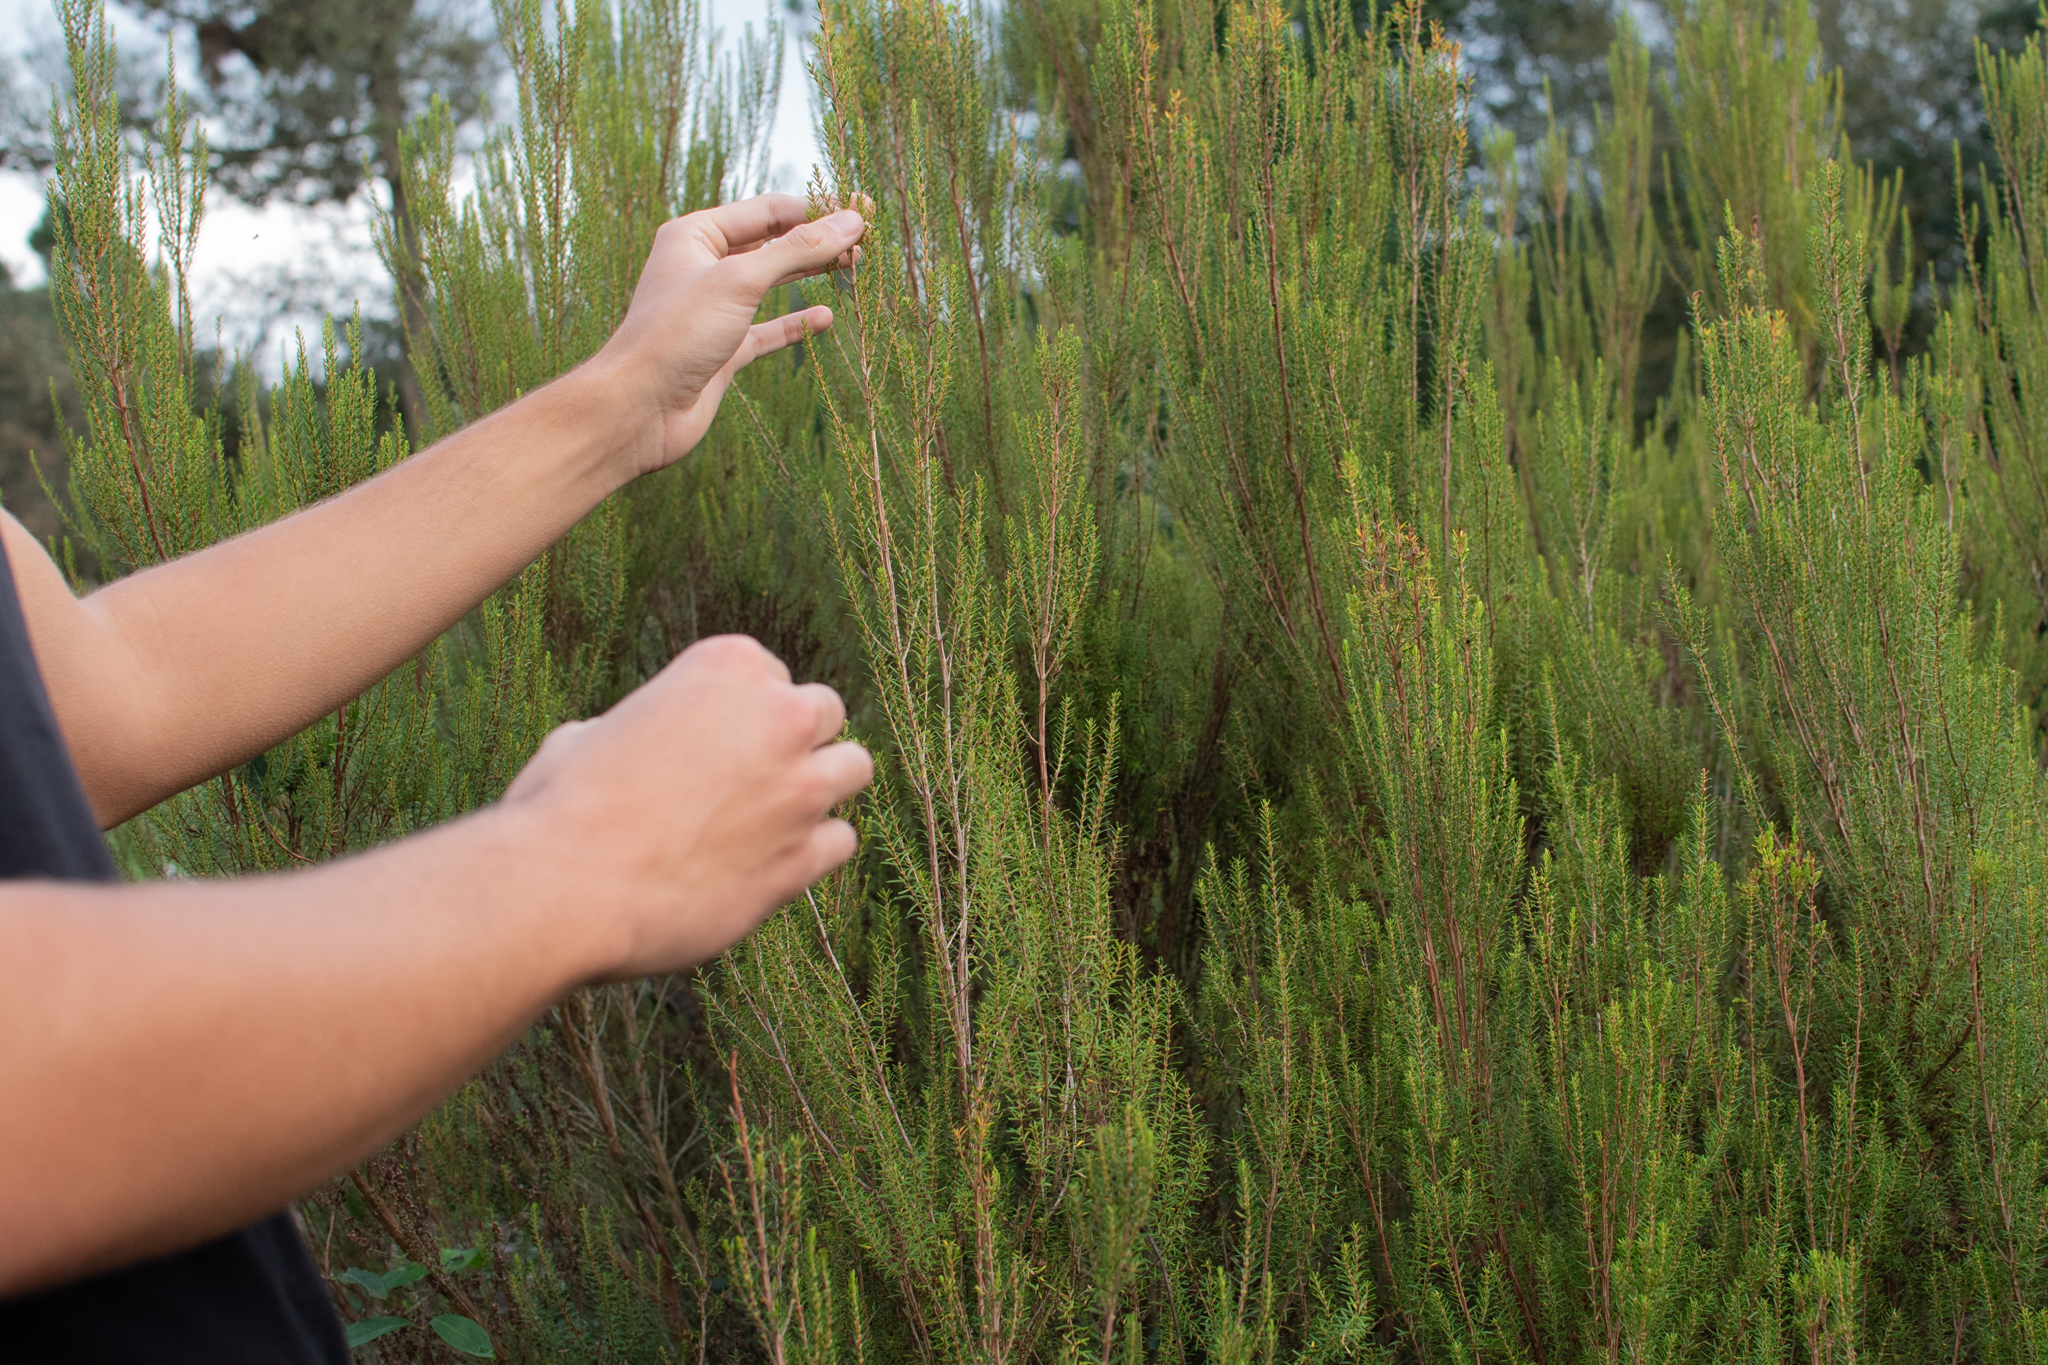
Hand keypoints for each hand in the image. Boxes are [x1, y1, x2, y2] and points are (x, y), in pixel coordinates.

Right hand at [500, 636, 872, 977]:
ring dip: (821, 787)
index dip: (744, 712)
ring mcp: (800, 788)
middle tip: (752, 777)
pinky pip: (841, 841)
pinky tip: (770, 863)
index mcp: (728, 666)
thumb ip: (644, 726)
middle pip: (824, 712)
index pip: (770, 674)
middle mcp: (779, 717)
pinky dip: (813, 851)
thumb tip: (639, 743)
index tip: (715, 741)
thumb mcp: (591, 732)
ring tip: (775, 816)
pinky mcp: (803, 858)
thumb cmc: (561, 806)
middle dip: (795, 740)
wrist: (565, 886)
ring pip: (854, 769)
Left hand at [594, 194, 866, 478]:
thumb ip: (798, 250)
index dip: (815, 209)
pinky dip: (796, 324)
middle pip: (771, 244)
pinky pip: (767, 330)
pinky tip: (825, 318)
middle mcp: (703, 267)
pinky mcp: (724, 349)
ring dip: (810, 276)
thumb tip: (850, 221)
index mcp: (696, 235)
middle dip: (817, 241)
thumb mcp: (740, 280)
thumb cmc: (675, 334)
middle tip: (865, 242)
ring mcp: (715, 310)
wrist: (640, 407)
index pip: (767, 211)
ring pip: (771, 284)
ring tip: (852, 268)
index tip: (861, 211)